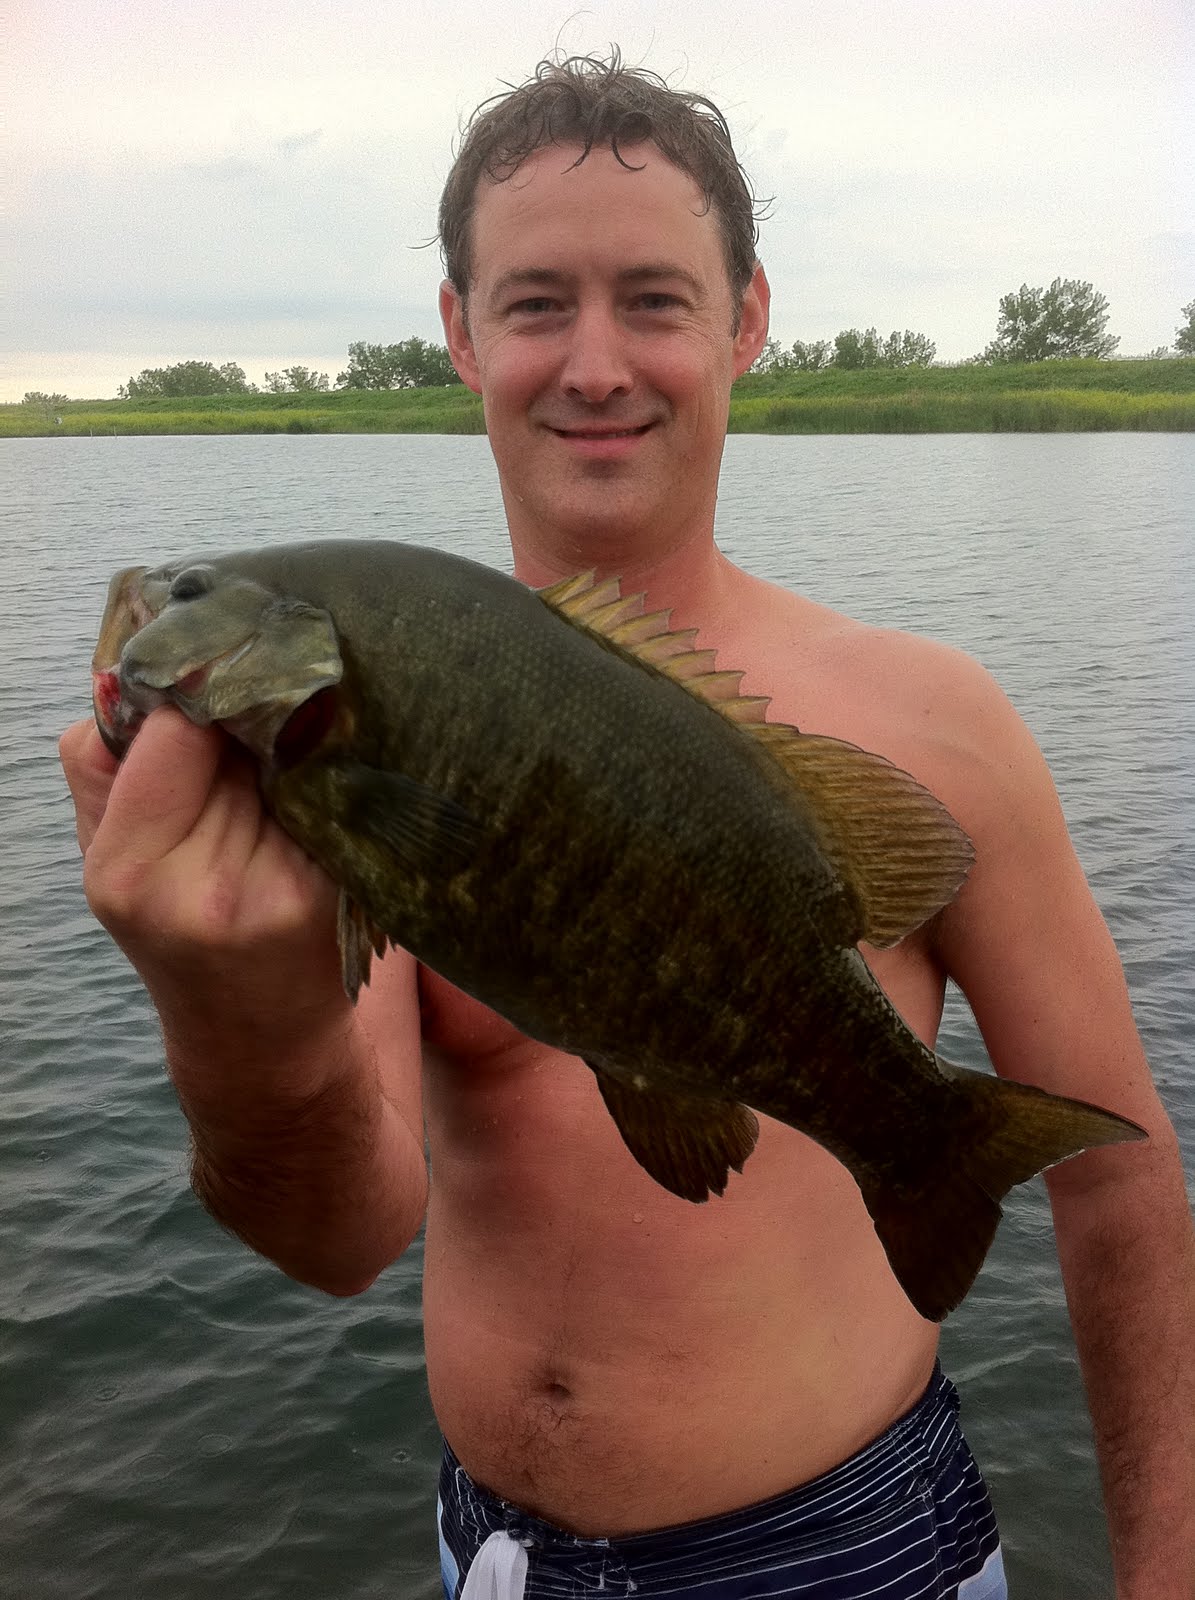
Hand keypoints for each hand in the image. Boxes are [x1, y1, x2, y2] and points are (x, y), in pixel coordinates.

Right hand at [59, 707, 345, 1045]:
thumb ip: (100, 770)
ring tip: (286, 769)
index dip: (198, 700)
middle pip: (242, 743)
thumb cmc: (179, 931)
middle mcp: (201, 889)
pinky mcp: (334, 895)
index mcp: (128, 872)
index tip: (213, 694)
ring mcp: (275, 894)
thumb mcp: (111, 860)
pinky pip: (331, 798)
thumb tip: (125, 679)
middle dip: (251, 719)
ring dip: (294, 746)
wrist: (261, 1038)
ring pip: (292, 762)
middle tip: (261, 723)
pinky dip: (327, 783)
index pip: (175, 732)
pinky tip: (320, 796)